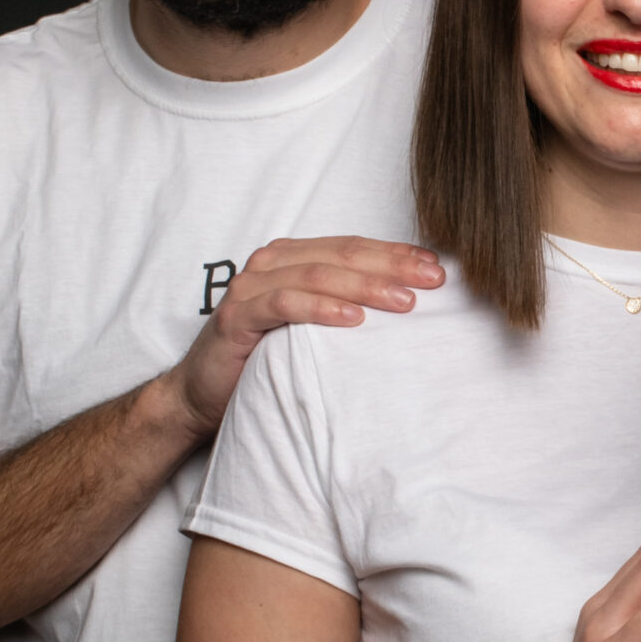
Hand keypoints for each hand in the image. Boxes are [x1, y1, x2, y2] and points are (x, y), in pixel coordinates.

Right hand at [158, 236, 446, 440]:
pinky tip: (353, 318)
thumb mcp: (313, 329)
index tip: (438, 267)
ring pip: (316, 275)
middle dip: (392, 265)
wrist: (202, 394)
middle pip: (341, 255)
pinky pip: (284, 305)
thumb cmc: (265, 359)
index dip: (396, 253)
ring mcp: (251, 288)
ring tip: (404, 301)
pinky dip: (320, 308)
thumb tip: (409, 305)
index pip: (354, 248)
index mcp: (294, 259)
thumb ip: (347, 307)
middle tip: (434, 279)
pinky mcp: (236, 317)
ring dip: (365, 286)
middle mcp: (272, 264)